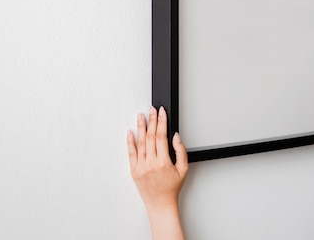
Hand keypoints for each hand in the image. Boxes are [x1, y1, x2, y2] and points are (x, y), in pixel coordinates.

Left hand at [127, 106, 187, 239]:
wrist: (160, 204)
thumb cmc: (171, 188)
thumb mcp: (183, 170)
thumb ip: (181, 151)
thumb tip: (175, 136)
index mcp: (163, 162)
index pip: (161, 136)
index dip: (161, 122)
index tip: (162, 112)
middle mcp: (150, 163)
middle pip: (150, 136)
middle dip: (151, 120)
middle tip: (152, 109)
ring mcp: (140, 167)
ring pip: (140, 142)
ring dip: (140, 127)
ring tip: (140, 116)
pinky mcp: (133, 170)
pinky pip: (131, 153)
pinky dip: (130, 141)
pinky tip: (130, 132)